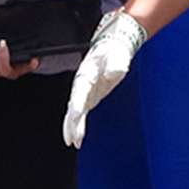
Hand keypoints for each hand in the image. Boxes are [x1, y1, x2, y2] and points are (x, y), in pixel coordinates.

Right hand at [0, 39, 40, 79]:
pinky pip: (28, 68)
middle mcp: (0, 71)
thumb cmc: (9, 43)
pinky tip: (33, 58)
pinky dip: (30, 64)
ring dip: (2, 58)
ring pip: (5, 70)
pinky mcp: (26, 68)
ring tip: (2, 45)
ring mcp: (13, 71)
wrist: (29, 50)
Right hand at [63, 10, 147, 147]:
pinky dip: (78, 125)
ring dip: (73, 127)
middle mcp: (82, 83)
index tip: (76, 114)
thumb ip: (116, 65)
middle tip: (71, 137)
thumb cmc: (114, 51)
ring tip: (71, 141)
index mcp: (86, 73)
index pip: (80, 91)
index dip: (78, 103)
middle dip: (72, 122)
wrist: (113, 46)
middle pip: (74, 106)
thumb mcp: (118, 56)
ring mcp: (84, 91)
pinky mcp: (89, 97)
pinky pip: (80, 114)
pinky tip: (77, 137)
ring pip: (75, 112)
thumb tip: (115, 72)